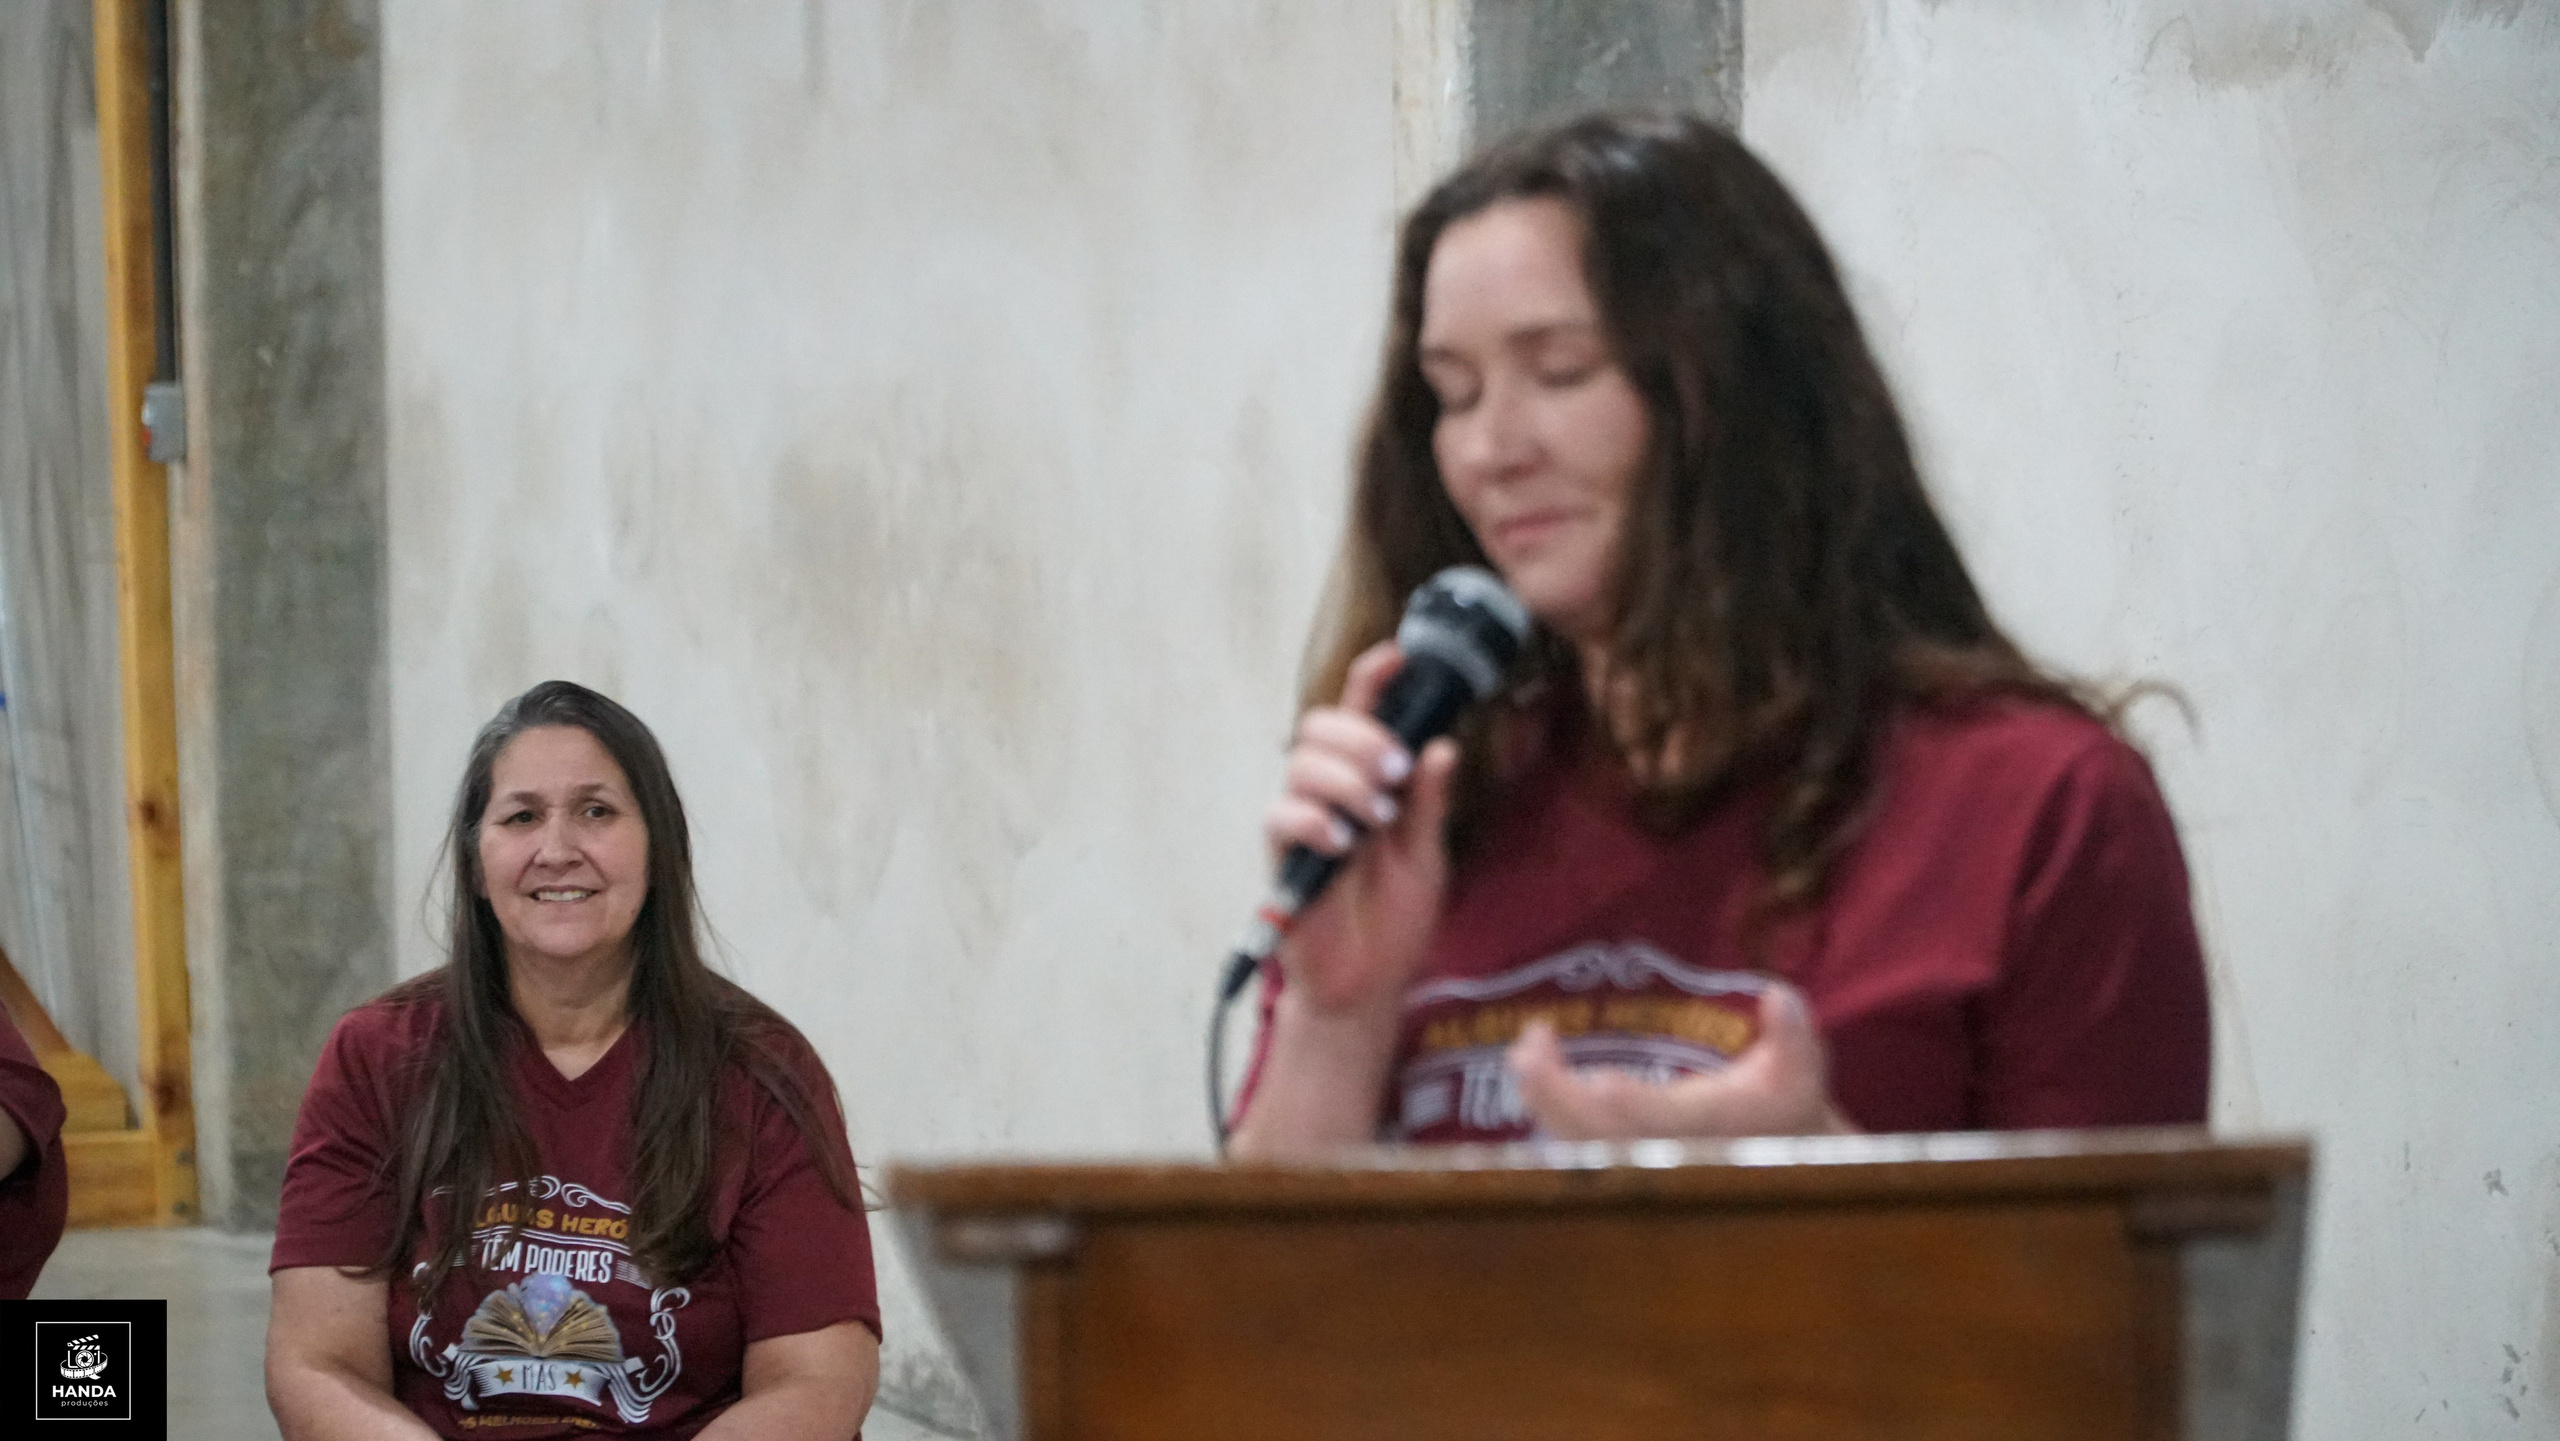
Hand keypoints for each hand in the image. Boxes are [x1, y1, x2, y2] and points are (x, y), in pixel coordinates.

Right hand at [1259, 641, 1457, 1015]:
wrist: (1367, 987)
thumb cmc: (1393, 923)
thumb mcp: (1427, 858)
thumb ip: (1429, 804)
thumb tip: (1443, 746)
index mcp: (1366, 784)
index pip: (1361, 717)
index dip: (1372, 680)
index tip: (1397, 655)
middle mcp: (1328, 794)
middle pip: (1321, 726)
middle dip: (1361, 736)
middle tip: (1397, 771)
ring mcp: (1302, 822)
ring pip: (1301, 762)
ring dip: (1345, 779)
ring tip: (1376, 817)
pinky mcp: (1281, 857)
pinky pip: (1281, 814)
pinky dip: (1315, 819)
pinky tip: (1344, 842)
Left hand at [1506, 983, 1854, 1140]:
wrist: (1770, 1161)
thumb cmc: (1781, 1106)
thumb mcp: (1798, 1072)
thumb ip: (1792, 1036)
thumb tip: (1778, 995)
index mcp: (1707, 1134)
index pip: (1663, 1127)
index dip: (1632, 1109)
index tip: (1602, 1081)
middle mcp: (1664, 1157)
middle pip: (1600, 1141)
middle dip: (1558, 1099)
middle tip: (1528, 1049)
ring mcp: (1636, 1165)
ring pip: (1577, 1148)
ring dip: (1543, 1102)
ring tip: (1524, 1053)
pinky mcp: (1616, 1161)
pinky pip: (1569, 1145)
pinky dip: (1544, 1110)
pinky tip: (1529, 1068)